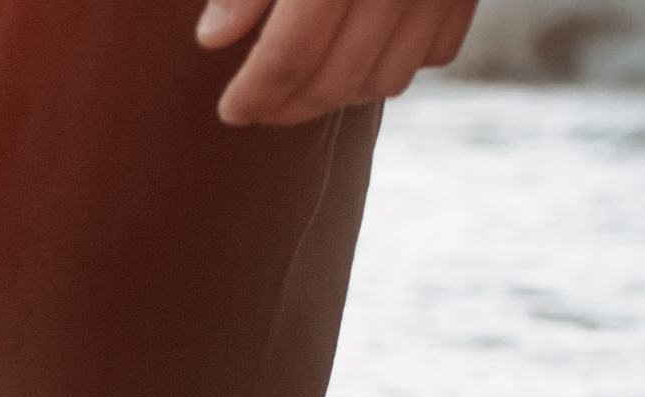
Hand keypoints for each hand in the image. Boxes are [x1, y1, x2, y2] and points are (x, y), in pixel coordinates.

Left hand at [196, 0, 479, 126]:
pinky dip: (392, 68)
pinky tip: (361, 57)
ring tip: (303, 87)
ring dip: (338, 96)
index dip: (253, 93)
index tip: (231, 110)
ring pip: (385, 82)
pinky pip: (433, 55)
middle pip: (335, 81)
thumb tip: (211, 38)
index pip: (289, 55)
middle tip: (256, 108)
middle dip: (288, 108)